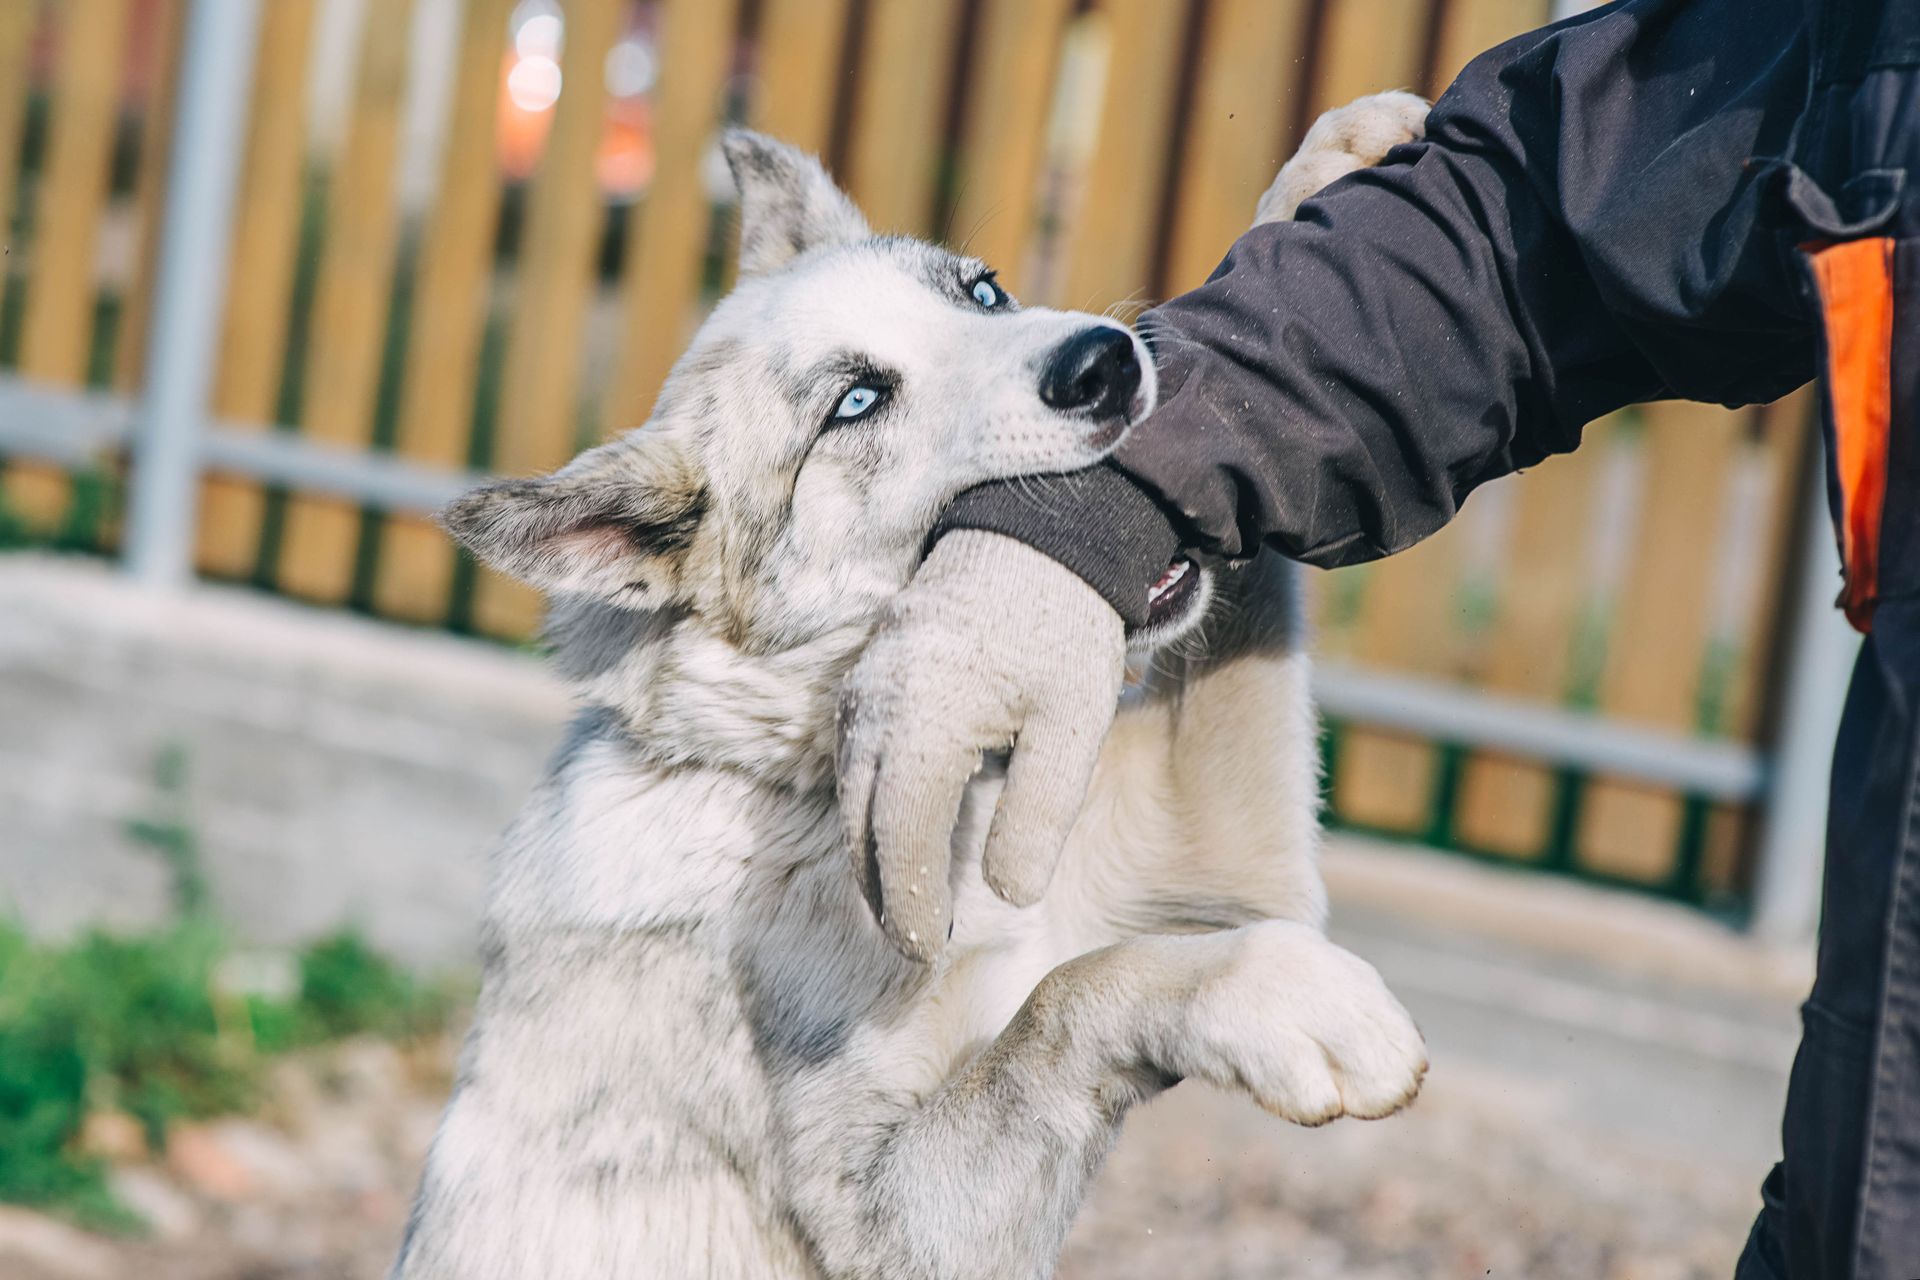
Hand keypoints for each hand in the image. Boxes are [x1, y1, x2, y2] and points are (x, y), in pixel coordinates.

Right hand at [837, 531, 1125, 960]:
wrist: (1039, 531)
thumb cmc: (1064, 627)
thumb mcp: (1073, 726)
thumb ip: (1040, 814)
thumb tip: (1008, 896)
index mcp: (923, 718)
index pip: (897, 834)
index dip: (908, 900)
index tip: (928, 952)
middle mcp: (874, 705)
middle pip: (859, 822)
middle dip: (881, 891)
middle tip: (914, 948)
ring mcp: (864, 687)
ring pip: (849, 793)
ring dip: (871, 854)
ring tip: (906, 907)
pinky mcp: (869, 676)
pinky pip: (853, 759)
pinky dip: (869, 810)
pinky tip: (899, 837)